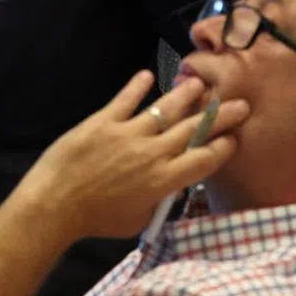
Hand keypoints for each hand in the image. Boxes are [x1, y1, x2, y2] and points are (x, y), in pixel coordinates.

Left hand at [14, 71, 248, 241]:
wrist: (55, 205)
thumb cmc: (96, 220)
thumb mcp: (138, 219)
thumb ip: (159, 200)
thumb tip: (170, 186)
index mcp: (164, 180)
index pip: (205, 159)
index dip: (224, 146)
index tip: (235, 137)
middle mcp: (153, 152)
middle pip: (195, 129)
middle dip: (221, 116)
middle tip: (240, 104)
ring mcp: (129, 132)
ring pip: (166, 108)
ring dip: (187, 94)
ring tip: (201, 83)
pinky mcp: (105, 120)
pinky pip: (126, 99)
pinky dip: (137, 86)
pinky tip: (147, 75)